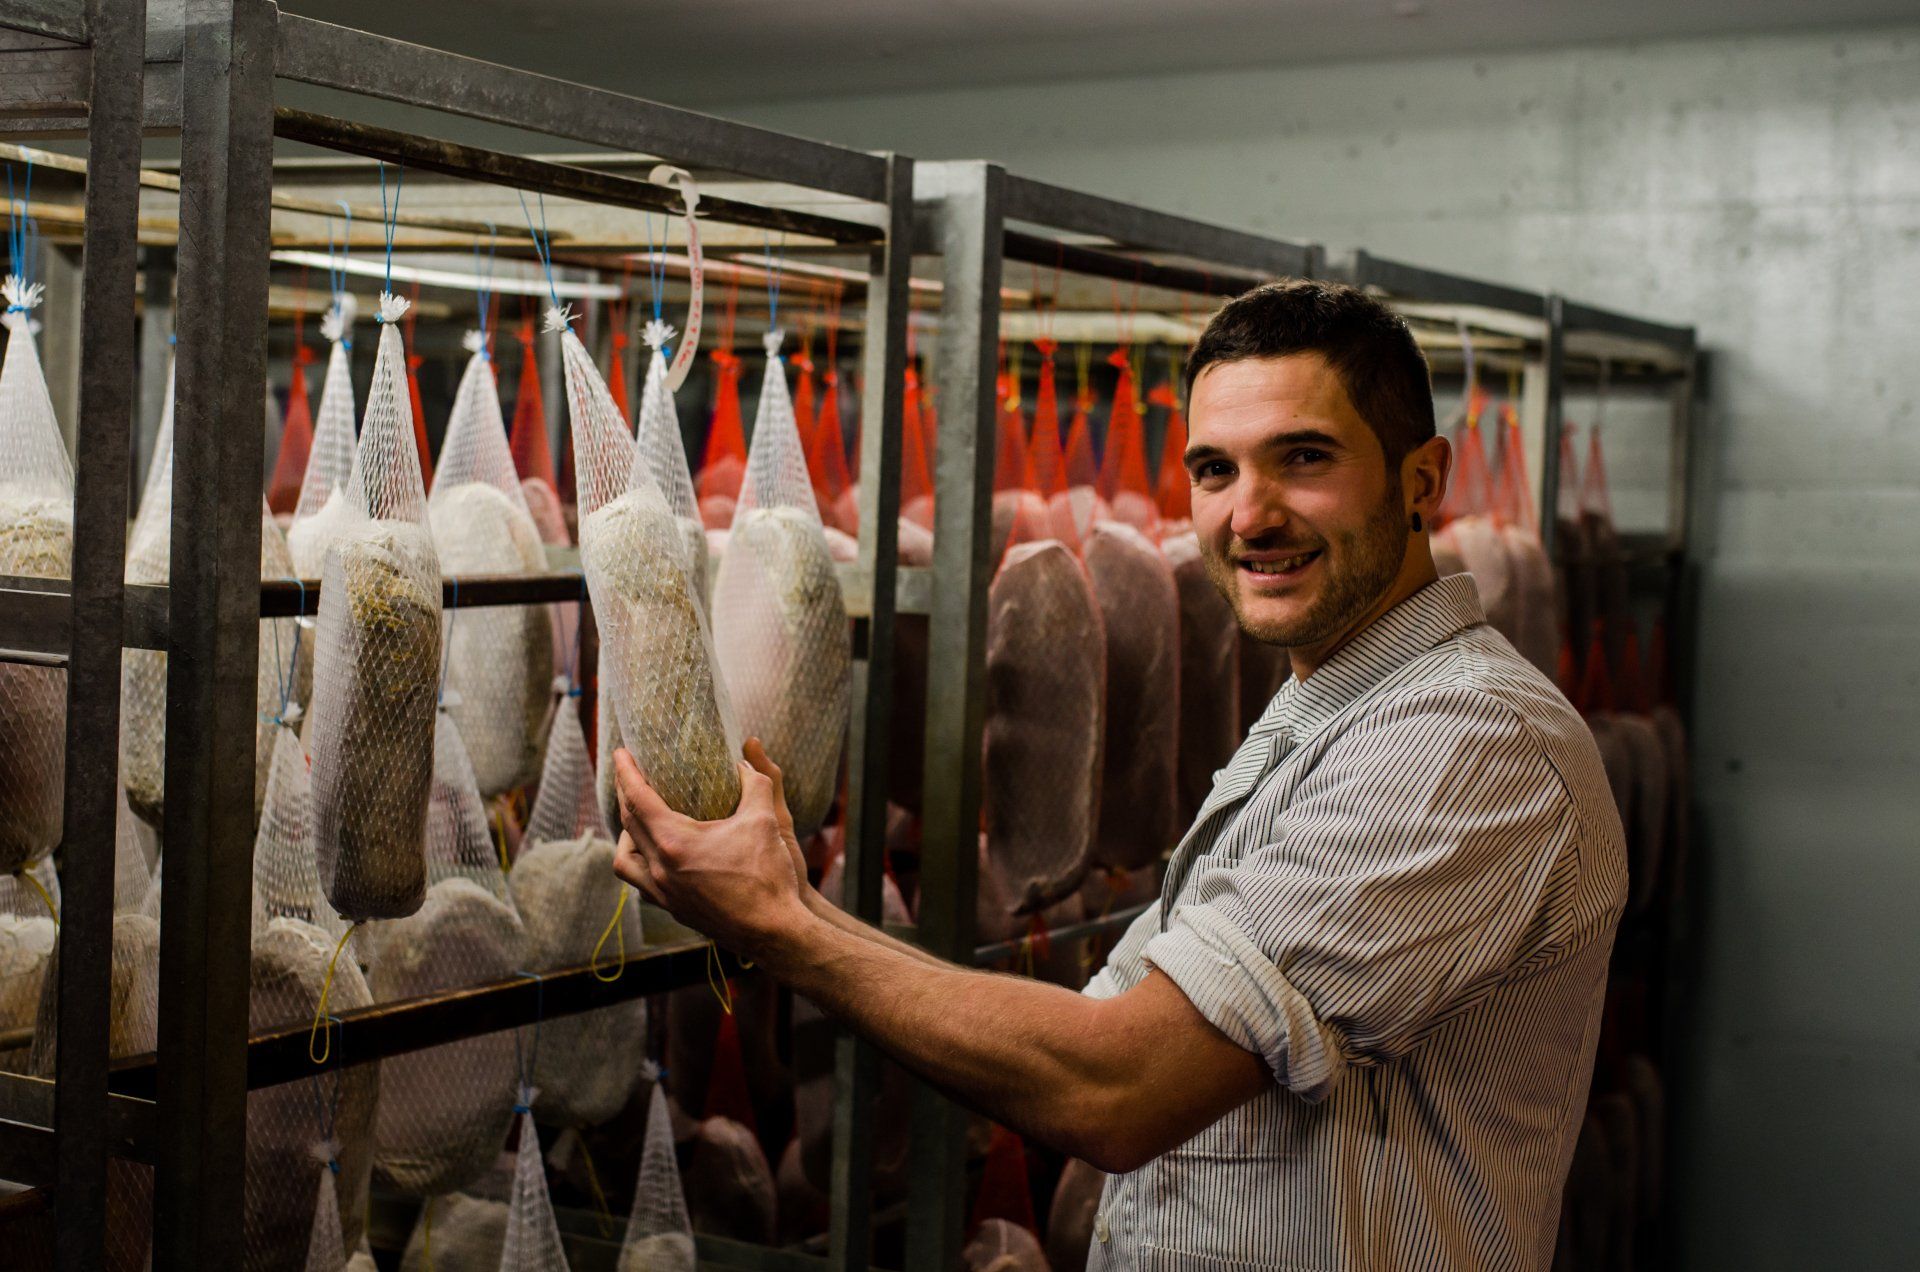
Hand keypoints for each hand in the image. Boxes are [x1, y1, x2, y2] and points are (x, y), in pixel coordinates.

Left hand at [610, 743, 811, 953]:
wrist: (774, 931)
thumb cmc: (768, 875)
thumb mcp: (765, 819)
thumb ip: (755, 782)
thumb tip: (744, 763)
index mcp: (674, 842)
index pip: (638, 798)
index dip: (626, 771)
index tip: (620, 752)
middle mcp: (660, 869)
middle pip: (627, 824)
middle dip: (624, 795)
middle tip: (628, 776)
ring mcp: (664, 893)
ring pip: (625, 860)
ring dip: (625, 835)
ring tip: (639, 820)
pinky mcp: (674, 909)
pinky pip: (641, 883)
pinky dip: (641, 863)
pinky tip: (657, 857)